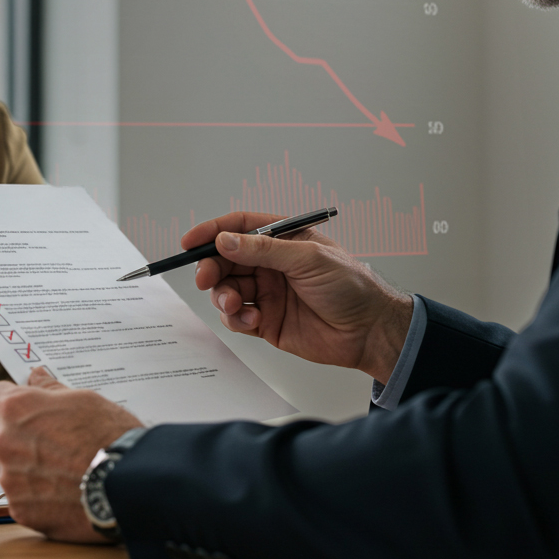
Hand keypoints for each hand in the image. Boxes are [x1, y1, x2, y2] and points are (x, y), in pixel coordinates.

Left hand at [0, 370, 141, 542]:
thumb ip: (50, 390)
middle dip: (16, 439)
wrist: (129, 485)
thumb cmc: (111, 438)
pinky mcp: (21, 510)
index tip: (22, 410)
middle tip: (51, 444)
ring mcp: (11, 479)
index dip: (11, 402)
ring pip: (10, 471)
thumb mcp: (84, 400)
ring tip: (65, 473)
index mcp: (17, 409)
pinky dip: (39, 498)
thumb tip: (36, 378)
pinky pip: (23, 499)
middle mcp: (5, 443)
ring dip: (28, 470)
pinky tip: (65, 494)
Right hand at [188, 211, 412, 382]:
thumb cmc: (351, 286)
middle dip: (211, 268)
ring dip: (223, 296)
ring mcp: (267, 292)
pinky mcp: (266, 321)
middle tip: (206, 278)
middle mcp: (271, 264)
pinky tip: (253, 318)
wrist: (369, 330)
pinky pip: (237, 317)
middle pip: (225, 260)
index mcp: (282, 240)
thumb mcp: (308, 258)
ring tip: (236, 304)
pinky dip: (236, 318)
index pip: (239, 228)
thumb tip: (225, 240)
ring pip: (226, 290)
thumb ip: (263, 250)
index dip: (212, 231)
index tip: (190, 241)